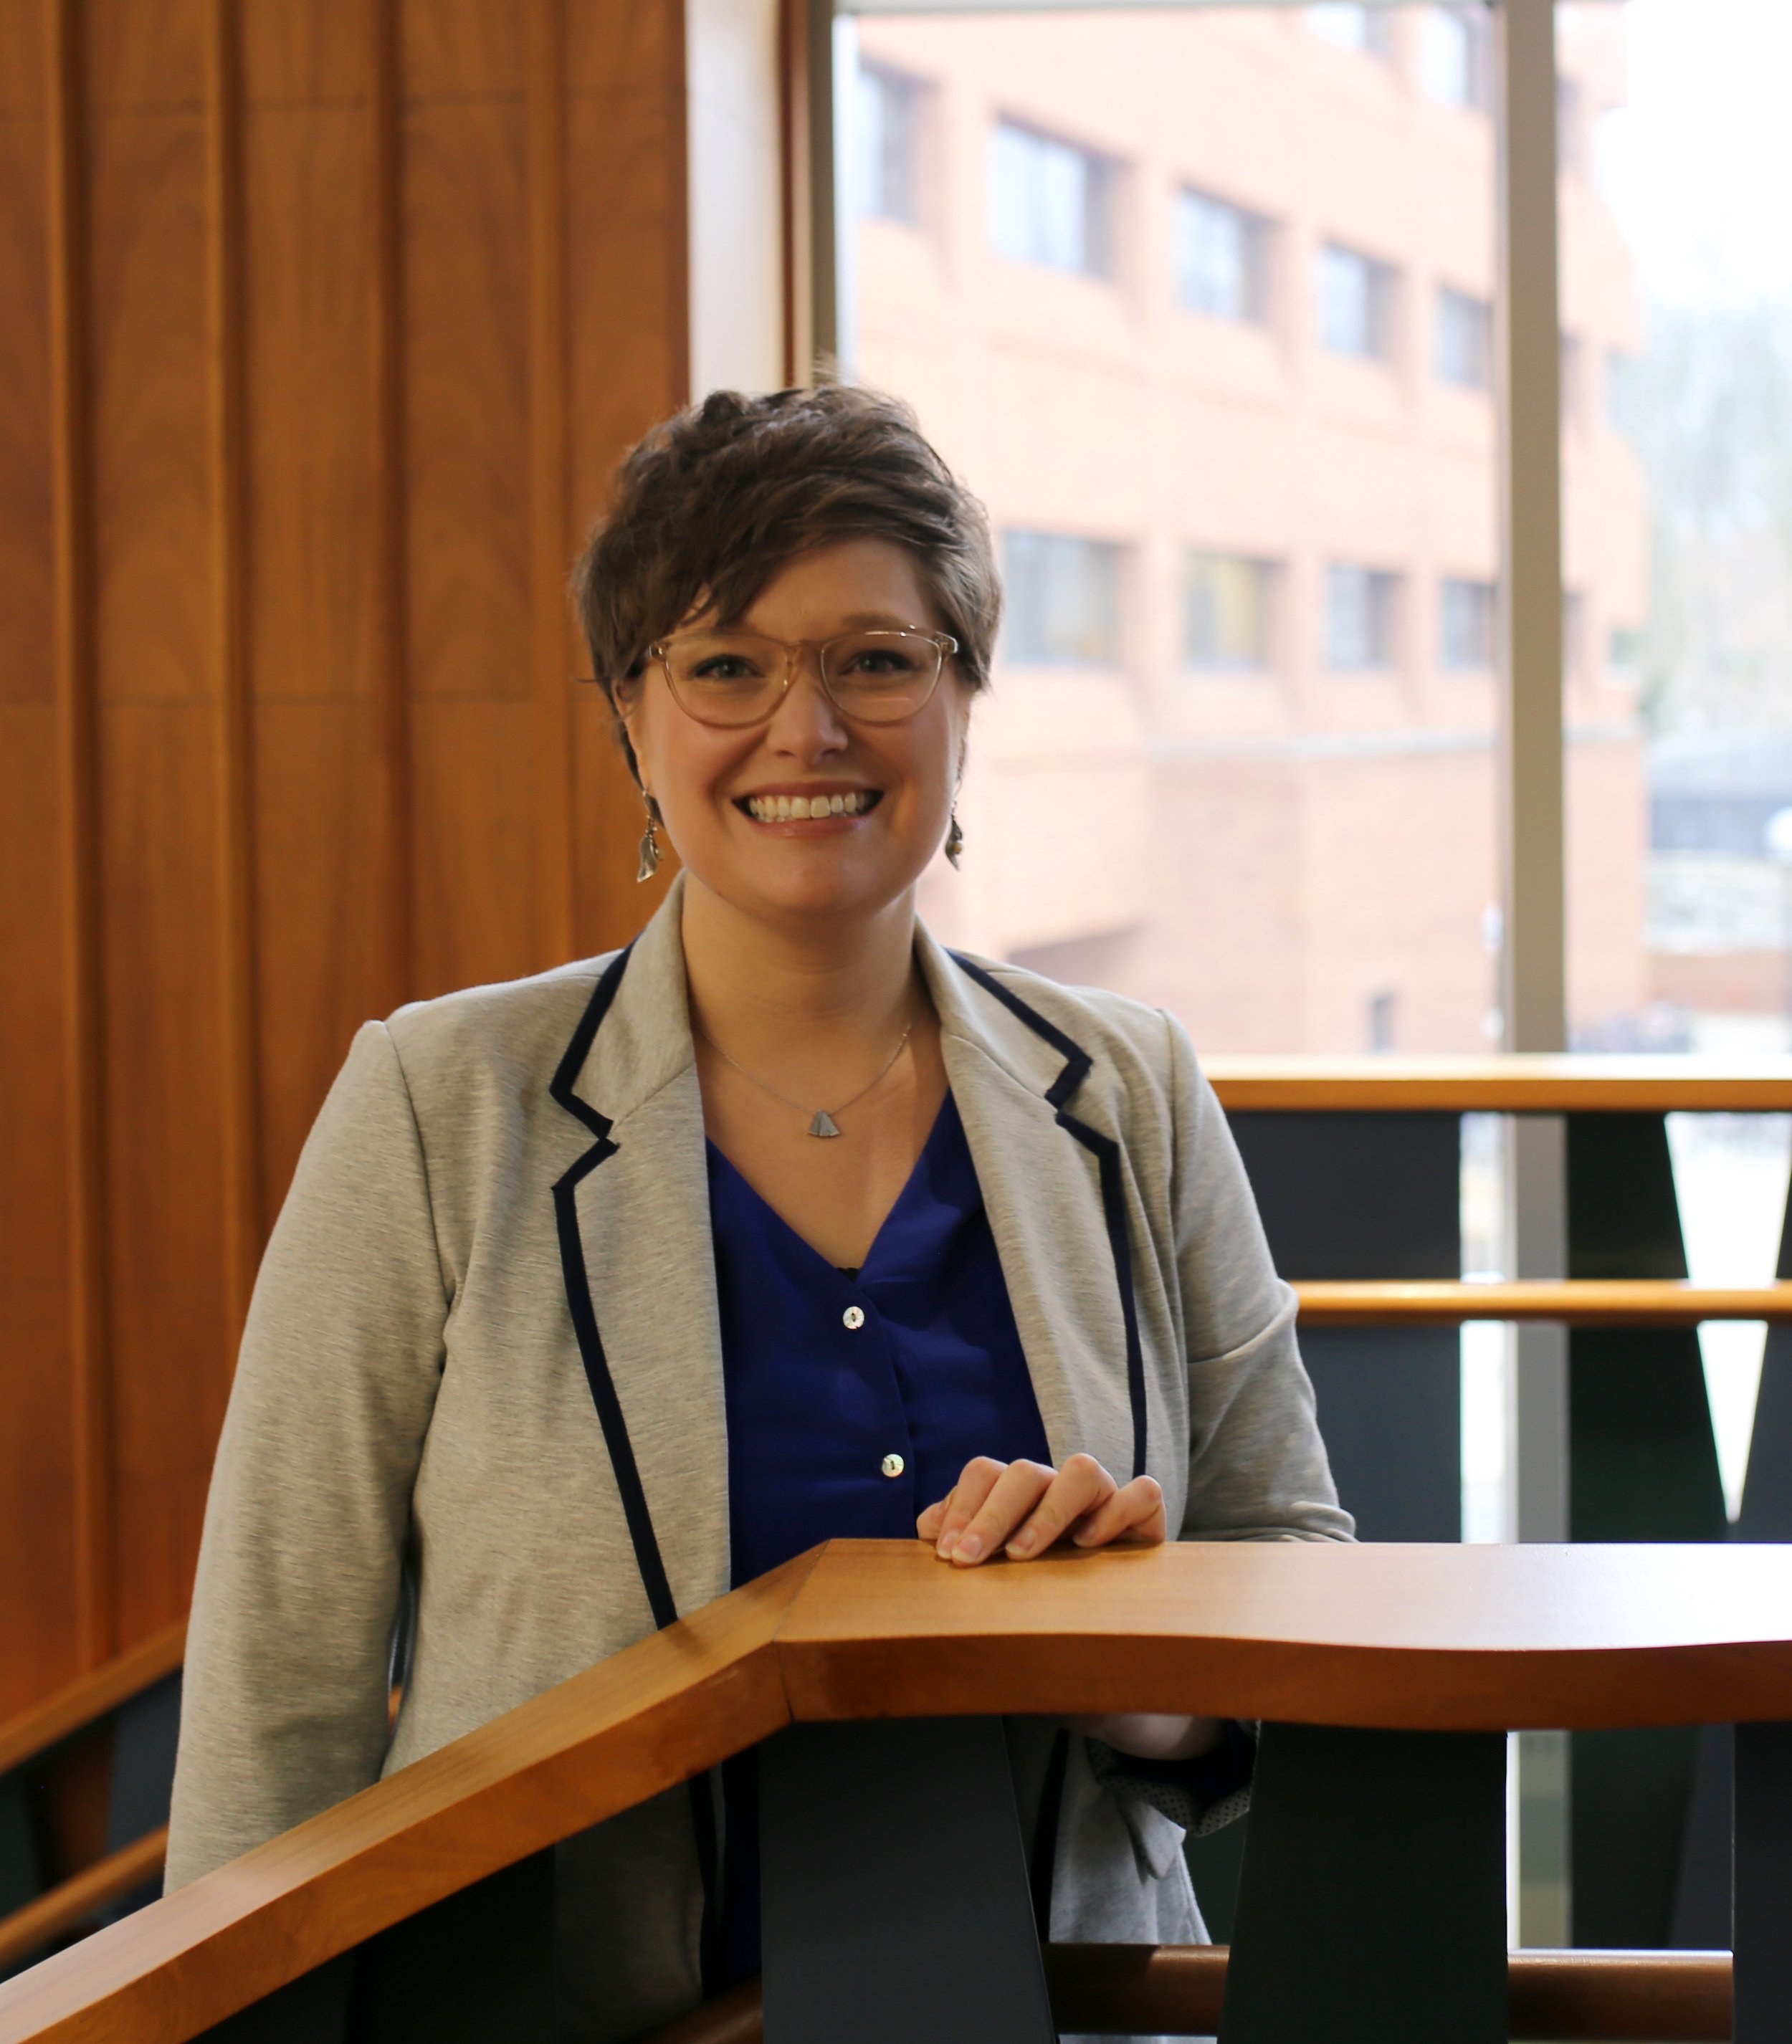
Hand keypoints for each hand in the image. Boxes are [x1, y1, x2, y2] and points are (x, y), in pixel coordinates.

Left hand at [916, 1453, 1166, 1567]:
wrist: (1113, 1592)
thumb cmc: (1046, 1566)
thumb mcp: (1001, 1553)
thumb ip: (962, 1535)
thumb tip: (926, 1528)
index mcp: (1021, 1488)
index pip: (985, 1473)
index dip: (963, 1508)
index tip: (947, 1554)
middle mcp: (1060, 1482)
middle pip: (1026, 1472)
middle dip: (991, 1516)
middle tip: (968, 1559)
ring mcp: (1104, 1492)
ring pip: (1083, 1471)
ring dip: (1048, 1512)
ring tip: (1022, 1554)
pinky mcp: (1144, 1511)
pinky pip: (1142, 1493)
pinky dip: (1117, 1512)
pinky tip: (1088, 1545)